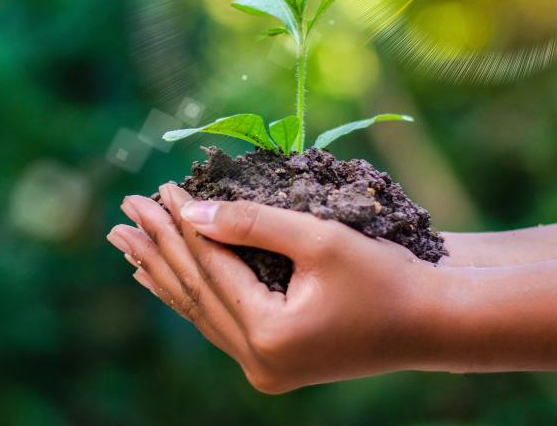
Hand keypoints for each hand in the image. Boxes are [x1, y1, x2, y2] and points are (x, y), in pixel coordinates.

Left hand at [106, 184, 465, 392]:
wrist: (432, 323)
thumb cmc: (386, 276)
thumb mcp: (319, 240)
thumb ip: (251, 224)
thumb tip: (190, 212)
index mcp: (268, 337)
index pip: (210, 271)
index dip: (182, 226)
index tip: (158, 189)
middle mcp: (258, 362)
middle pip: (195, 294)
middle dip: (158, 249)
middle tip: (124, 211)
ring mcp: (265, 368)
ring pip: (202, 312)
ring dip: (165, 273)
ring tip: (127, 245)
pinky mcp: (274, 361)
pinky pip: (219, 322)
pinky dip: (192, 295)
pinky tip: (163, 280)